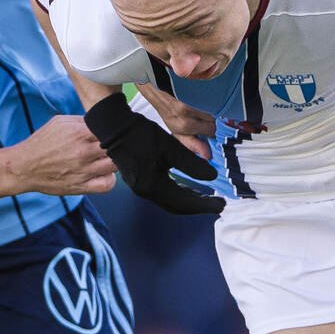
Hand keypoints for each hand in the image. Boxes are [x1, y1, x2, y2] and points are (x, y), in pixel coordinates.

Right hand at [10, 115, 117, 196]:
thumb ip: (82, 120)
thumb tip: (100, 121)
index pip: (111, 129)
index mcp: (79, 133)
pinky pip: (107, 185)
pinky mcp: (81, 186)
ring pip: (115, 166)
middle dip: (116, 144)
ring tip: (106, 159)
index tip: (112, 131)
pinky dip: (110, 180)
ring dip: (115, 161)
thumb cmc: (41, 144)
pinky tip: (103, 174)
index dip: (115, 129)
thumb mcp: (59, 122)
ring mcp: (83, 171)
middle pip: (117, 147)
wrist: (24, 167)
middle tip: (111, 145)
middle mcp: (83, 152)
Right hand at [83, 92, 224, 215]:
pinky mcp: (139, 180)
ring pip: (169, 201)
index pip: (184, 203)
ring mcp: (140, 187)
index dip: (204, 205)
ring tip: (205, 197)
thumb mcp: (170, 147)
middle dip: (198, 206)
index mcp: (153, 186)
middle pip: (176, 206)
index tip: (221, 205)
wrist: (113, 126)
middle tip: (217, 204)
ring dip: (188, 200)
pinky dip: (178, 193)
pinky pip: (163, 193)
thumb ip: (191, 164)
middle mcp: (145, 191)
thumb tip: (212, 177)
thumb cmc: (140, 134)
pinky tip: (187, 187)